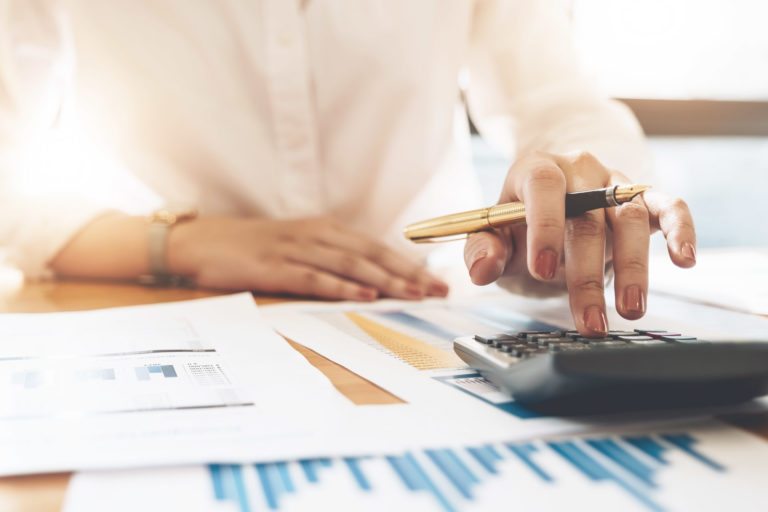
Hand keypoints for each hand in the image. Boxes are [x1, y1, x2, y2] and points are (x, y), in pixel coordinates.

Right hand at [167, 216, 448, 300]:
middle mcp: (316, 235)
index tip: (436, 280)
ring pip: (350, 266)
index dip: (408, 263)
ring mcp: (296, 250)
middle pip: (371, 255)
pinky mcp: (275, 267)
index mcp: (325, 230)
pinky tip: (364, 297)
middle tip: (438, 290)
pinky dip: (342, 287)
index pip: (376, 248)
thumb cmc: (253, 245)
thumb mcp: (297, 244)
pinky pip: (315, 278)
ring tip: (413, 294)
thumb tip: (368, 278)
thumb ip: (330, 257)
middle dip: (408, 273)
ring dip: (385, 281)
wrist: (201, 240)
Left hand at [463, 151, 695, 335]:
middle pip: (587, 216)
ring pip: (629, 217)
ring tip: (629, 310)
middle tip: (589, 320)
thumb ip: (481, 251)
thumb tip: (482, 270)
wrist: (548, 211)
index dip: (544, 225)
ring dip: (632, 268)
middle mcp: (579, 170)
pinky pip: (669, 206)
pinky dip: (680, 229)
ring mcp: (614, 183)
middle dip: (586, 273)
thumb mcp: (492, 238)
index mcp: (536, 169)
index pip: (543, 186)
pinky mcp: (643, 199)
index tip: (543, 270)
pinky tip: (684, 259)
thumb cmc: (518, 227)